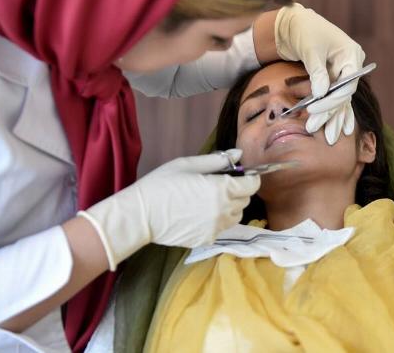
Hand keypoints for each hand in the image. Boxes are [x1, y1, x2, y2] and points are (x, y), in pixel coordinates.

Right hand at [78, 149, 258, 269]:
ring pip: (235, 216)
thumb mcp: (188, 165)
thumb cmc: (162, 184)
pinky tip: (199, 213)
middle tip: (219, 184)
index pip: (252, 185)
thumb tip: (238, 154)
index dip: (250, 178)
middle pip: (245, 201)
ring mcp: (216, 228)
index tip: (242, 174)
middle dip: (239, 191)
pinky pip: (221, 228)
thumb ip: (217, 160)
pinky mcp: (207, 240)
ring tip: (210, 200)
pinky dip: (217, 220)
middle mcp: (224, 210)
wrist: (141, 215)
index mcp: (222, 189)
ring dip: (230, 207)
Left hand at [274, 3, 364, 144]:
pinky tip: (339, 129)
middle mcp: (351, 65)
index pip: (347, 83)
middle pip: (344, 94)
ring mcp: (343, 72)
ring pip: (340, 99)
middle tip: (314, 128)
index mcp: (351, 54)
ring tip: (326, 136)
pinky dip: (334, 112)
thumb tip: (321, 94)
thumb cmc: (304, 30)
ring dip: (332, 117)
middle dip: (330, 113)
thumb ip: (317, 72)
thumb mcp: (310, 49)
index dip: (332, 99)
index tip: (314, 109)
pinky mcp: (333, 78)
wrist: (294, 24)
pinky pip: (336, 98)